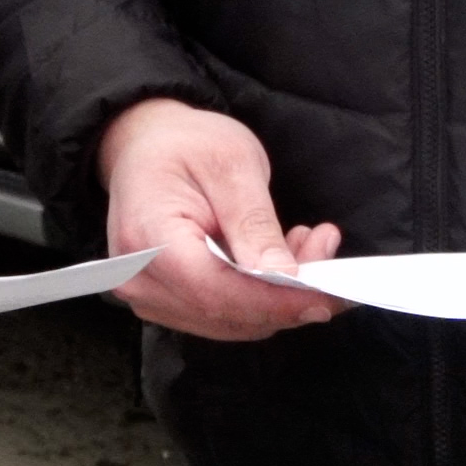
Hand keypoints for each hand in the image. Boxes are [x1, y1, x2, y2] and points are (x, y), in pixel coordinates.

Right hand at [98, 99, 346, 340]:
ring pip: (229, 321)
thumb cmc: (185, 144)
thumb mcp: (231, 164)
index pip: (214, 289)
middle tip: (326, 249)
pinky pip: (222, 315)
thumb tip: (286, 278)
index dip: (273, 300)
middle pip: (224, 311)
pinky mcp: (166, 302)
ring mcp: (148, 295)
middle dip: (286, 295)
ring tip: (307, 245)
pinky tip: (279, 261)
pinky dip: (260, 297)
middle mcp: (139, 278)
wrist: (147, 146)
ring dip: (277, 296)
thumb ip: (255, 224)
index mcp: (147, 236)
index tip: (325, 294)